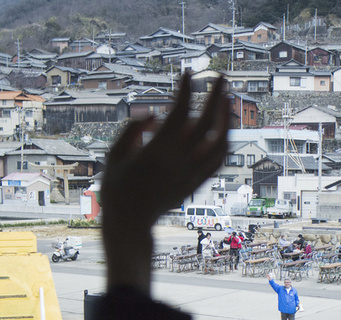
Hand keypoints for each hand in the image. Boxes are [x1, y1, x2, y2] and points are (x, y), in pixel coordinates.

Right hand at [102, 73, 229, 291]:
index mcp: (158, 151)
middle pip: (207, 122)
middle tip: (221, 76)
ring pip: (220, 142)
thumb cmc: (117, 189)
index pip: (180, 112)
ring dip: (226, 119)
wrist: (131, 224)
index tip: (187, 74)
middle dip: (216, 96)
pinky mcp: (197, 183)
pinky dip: (224, 142)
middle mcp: (180, 161)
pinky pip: (219, 161)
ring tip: (226, 100)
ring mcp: (192, 173)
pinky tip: (223, 130)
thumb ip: (132, 130)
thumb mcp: (113, 155)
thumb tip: (153, 114)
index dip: (186, 90)